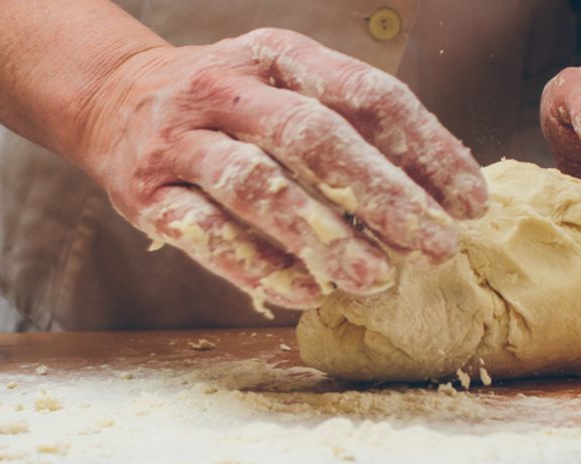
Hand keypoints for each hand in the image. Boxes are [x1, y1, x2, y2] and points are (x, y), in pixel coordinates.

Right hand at [78, 28, 486, 309]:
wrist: (112, 101)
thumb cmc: (225, 105)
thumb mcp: (283, 85)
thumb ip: (347, 124)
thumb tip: (436, 192)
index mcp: (274, 53)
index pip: (363, 92)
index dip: (424, 146)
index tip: (468, 202)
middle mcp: (224, 88)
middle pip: (312, 136)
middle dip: (380, 193)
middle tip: (433, 245)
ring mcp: (179, 140)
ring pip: (255, 185)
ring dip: (319, 234)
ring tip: (372, 276)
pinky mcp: (146, 194)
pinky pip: (205, 233)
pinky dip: (257, 266)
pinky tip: (304, 292)